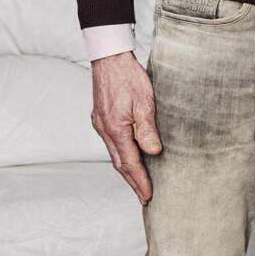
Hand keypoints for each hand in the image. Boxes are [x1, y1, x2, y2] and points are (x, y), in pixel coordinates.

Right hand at [92, 52, 160, 204]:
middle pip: (119, 164)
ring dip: (127, 170)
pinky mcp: (101, 119)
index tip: (149, 196)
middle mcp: (105, 130)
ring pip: (114, 155)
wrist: (110, 58)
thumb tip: (153, 152)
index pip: (129, 163)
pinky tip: (130, 158)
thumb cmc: (129, 76)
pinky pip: (112, 144)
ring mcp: (101, 125)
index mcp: (115, 129)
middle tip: (145, 197)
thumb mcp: (144, 101)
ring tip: (139, 183)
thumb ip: (147, 129)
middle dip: (133, 182)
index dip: (140, 181)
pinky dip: (121, 156)